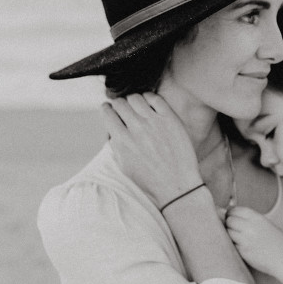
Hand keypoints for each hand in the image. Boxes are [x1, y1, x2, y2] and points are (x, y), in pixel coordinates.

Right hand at [101, 93, 203, 208]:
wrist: (176, 186)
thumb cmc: (149, 179)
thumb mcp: (124, 165)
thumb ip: (116, 145)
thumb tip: (112, 128)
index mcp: (122, 141)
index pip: (107, 113)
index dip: (106, 109)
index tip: (109, 110)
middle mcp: (137, 129)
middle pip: (120, 103)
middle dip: (118, 104)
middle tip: (122, 108)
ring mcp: (155, 123)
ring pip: (136, 97)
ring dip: (133, 100)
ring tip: (136, 107)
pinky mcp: (171, 120)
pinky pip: (155, 98)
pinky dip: (149, 98)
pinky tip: (149, 105)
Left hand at [225, 205, 282, 274]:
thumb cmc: (277, 242)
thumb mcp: (266, 224)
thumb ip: (250, 220)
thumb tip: (230, 215)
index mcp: (257, 218)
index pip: (235, 210)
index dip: (230, 213)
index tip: (230, 216)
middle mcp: (250, 227)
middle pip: (229, 220)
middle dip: (228, 223)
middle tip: (233, 228)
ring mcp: (245, 240)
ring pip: (228, 233)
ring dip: (230, 235)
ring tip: (238, 238)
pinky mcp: (243, 252)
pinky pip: (232, 245)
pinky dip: (234, 245)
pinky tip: (242, 247)